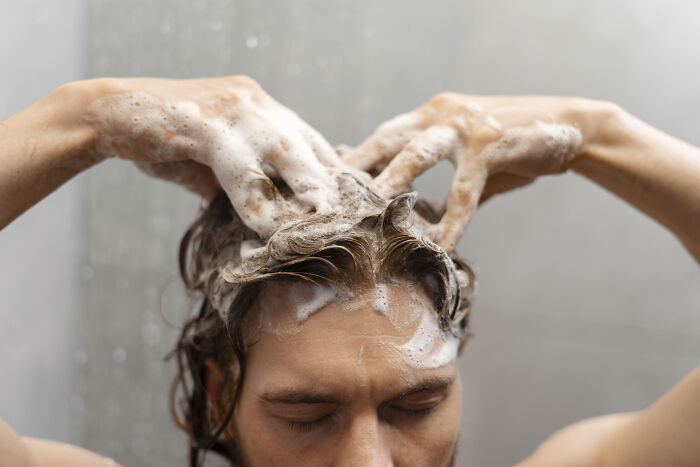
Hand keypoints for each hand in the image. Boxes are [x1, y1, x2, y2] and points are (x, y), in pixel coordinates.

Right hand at [84, 75, 344, 236]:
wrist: (113, 114)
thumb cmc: (172, 142)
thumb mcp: (219, 164)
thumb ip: (250, 183)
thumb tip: (275, 223)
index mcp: (265, 110)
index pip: (312, 142)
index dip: (334, 174)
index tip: (353, 206)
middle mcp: (256, 103)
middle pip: (306, 146)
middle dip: (329, 185)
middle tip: (351, 220)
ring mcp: (232, 109)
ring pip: (281, 151)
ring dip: (304, 190)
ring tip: (321, 224)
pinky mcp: (203, 122)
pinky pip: (237, 164)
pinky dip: (253, 197)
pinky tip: (266, 225)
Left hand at [343, 94, 597, 250]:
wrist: (571, 126)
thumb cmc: (514, 147)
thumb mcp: (469, 157)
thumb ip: (440, 178)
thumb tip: (414, 211)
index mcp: (430, 116)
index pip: (384, 137)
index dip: (357, 160)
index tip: (330, 185)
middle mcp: (440, 115)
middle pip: (388, 139)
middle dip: (358, 166)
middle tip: (329, 193)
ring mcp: (465, 126)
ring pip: (418, 154)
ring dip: (391, 180)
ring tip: (368, 207)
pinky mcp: (491, 144)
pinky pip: (465, 188)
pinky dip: (454, 219)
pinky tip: (443, 244)